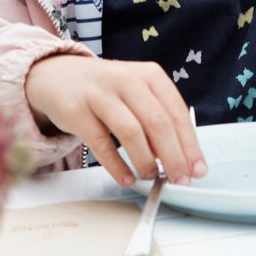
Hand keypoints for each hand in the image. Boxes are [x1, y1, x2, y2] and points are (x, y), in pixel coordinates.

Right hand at [24, 53, 206, 188]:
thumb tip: (176, 159)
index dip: (190, 144)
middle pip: (157, 122)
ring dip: (145, 160)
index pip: (177, 112)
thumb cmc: (106, 90)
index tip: (197, 169)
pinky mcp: (77, 110)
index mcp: (149, 75)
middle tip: (179, 180)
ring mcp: (100, 93)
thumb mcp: (136, 93)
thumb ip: (156, 120)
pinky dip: (116, 165)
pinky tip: (126, 178)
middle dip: (173, 156)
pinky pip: (101, 143)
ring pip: (130, 131)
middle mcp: (126, 79)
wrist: (57, 76)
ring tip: (151, 177)